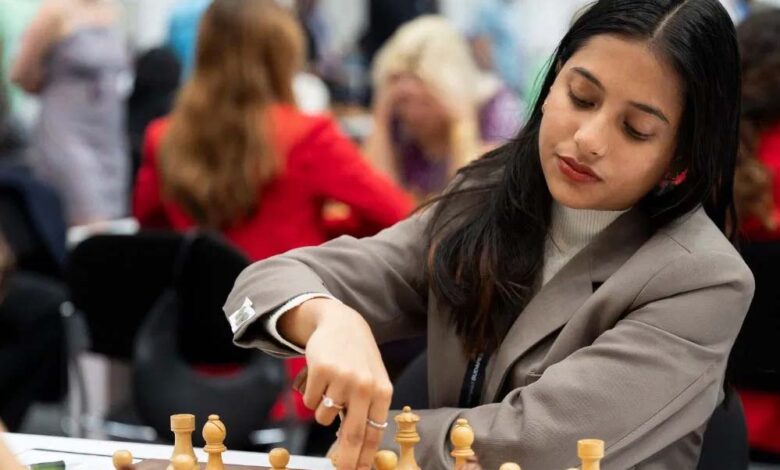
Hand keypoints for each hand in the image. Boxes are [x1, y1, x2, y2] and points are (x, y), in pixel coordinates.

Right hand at [281, 298, 392, 469]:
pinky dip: (312, 396)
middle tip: (340, 469)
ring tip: (331, 391)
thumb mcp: (372, 381)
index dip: (365, 457)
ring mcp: (343, 377)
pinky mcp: (321, 370)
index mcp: (382, 390)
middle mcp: (365, 385)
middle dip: (345, 458)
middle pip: (353, 434)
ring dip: (323, 412)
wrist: (342, 323)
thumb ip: (368, 411)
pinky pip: (310, 401)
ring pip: (324, 417)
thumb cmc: (358, 358)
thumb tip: (360, 449)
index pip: (374, 432)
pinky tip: (321, 378)